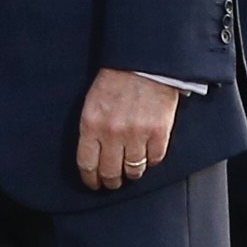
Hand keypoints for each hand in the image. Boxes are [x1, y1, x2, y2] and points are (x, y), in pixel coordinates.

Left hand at [75, 69, 179, 191]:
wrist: (144, 62)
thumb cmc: (116, 79)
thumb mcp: (92, 102)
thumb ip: (92, 129)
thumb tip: (93, 154)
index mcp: (91, 125)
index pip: (87, 164)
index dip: (90, 180)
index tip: (93, 184)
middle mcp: (112, 133)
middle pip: (110, 173)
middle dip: (111, 182)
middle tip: (112, 183)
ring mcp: (137, 134)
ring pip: (134, 170)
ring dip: (132, 174)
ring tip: (131, 171)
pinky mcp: (159, 133)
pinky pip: (154, 159)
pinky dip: (151, 161)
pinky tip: (147, 156)